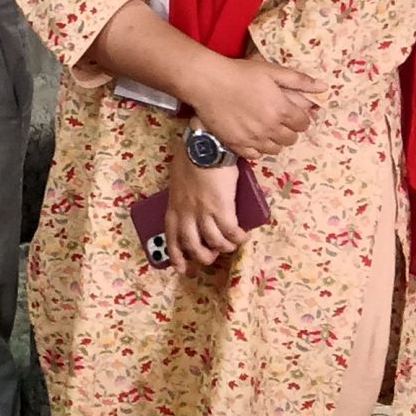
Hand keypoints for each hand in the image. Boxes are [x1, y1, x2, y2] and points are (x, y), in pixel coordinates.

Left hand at [163, 155, 249, 274]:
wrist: (204, 146)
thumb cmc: (191, 158)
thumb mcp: (179, 181)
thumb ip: (184, 197)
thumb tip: (195, 205)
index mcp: (174, 207)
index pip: (172, 238)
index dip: (177, 256)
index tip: (182, 269)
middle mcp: (186, 213)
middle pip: (193, 245)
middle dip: (205, 256)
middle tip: (214, 256)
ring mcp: (203, 212)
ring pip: (214, 242)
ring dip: (226, 246)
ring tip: (233, 242)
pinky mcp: (221, 208)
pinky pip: (231, 232)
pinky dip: (238, 237)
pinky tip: (243, 235)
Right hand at [188, 53, 323, 159]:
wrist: (207, 82)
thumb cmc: (240, 73)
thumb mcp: (272, 71)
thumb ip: (299, 80)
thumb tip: (324, 87)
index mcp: (282, 110)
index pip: (303, 124)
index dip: (299, 118)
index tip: (290, 112)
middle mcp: (271, 128)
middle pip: (291, 138)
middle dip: (288, 129)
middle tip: (277, 119)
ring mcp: (253, 138)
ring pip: (275, 149)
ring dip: (274, 140)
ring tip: (264, 129)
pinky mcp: (237, 144)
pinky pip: (255, 155)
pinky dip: (257, 148)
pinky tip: (252, 136)